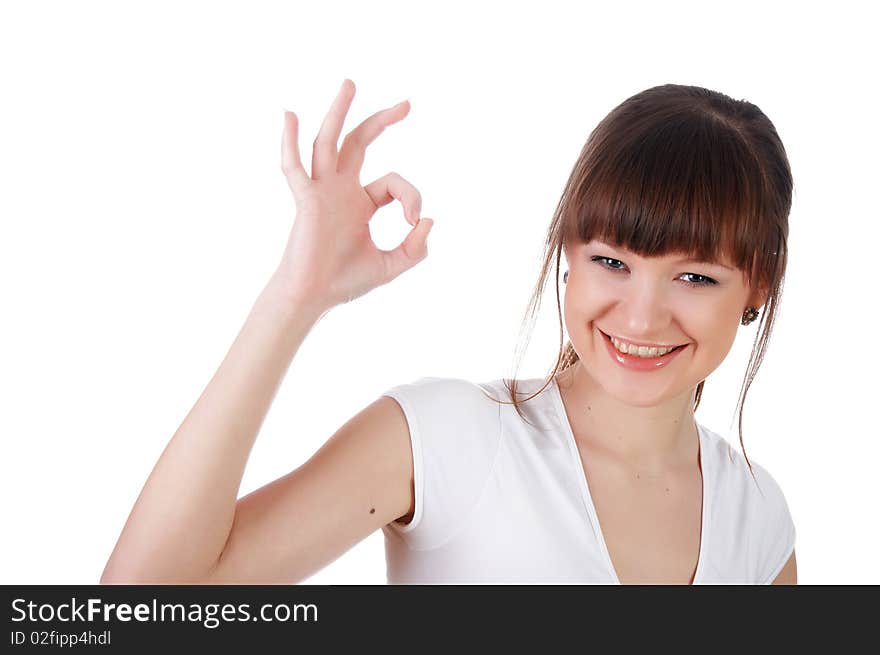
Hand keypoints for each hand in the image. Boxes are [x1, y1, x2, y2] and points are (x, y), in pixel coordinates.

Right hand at [273, 79, 433, 311]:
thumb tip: (429, 220)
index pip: (393, 183)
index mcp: (360, 202)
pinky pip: (294, 167)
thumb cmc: (346, 282)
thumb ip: (416, 247)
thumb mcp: (392, 264)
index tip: (414, 221)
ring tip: (350, 84)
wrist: (314, 298)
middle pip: (359, 143)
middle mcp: (340, 190)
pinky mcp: (305, 200)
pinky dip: (290, 142)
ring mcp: (321, 191)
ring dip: (339, 113)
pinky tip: (289, 115)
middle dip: (381, 121)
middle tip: (407, 105)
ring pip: (328, 142)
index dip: (411, 197)